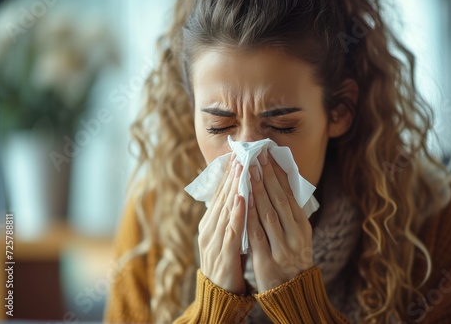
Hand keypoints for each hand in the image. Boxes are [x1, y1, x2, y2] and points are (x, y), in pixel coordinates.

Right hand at [197, 156, 246, 293]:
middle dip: (232, 176)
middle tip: (240, 155)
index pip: (219, 195)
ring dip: (234, 188)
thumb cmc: (226, 263)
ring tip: (242, 169)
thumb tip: (239, 195)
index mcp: (209, 224)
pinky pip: (230, 230)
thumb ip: (230, 218)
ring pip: (224, 209)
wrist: (219, 295)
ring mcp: (213, 241)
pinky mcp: (222, 254)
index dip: (228, 176)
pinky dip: (236, 213)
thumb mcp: (226, 236)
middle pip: (221, 198)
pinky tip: (242, 199)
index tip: (237, 157)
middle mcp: (209, 229)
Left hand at [247, 151, 313, 292]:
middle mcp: (295, 235)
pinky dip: (249, 216)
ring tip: (248, 171)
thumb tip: (280, 184)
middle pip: (279, 200)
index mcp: (302, 226)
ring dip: (257, 191)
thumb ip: (289, 214)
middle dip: (267, 176)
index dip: (278, 174)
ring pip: (268, 214)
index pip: (289, 195)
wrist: (293, 293)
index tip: (268, 157)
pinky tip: (242, 201)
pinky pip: (256, 234)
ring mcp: (282, 248)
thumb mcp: (297, 235)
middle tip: (256, 156)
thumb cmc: (292, 259)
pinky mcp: (267, 260)